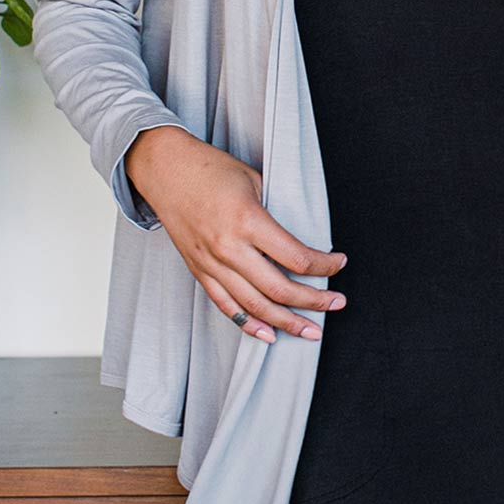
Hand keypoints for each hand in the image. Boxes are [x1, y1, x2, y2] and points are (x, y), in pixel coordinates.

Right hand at [124, 126, 346, 342]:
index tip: (338, 263)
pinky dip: (249, 324)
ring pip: (255, 306)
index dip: (324, 266)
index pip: (296, 257)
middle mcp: (229, 248)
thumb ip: (275, 215)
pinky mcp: (199, 270)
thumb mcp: (254, 180)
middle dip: (314, 302)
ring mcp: (211, 263)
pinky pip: (226, 306)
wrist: (165, 169)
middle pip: (280, 290)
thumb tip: (302, 241)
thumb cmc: (210, 169)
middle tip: (337, 303)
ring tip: (311, 332)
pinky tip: (269, 334)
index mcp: (248, 221)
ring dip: (287, 322)